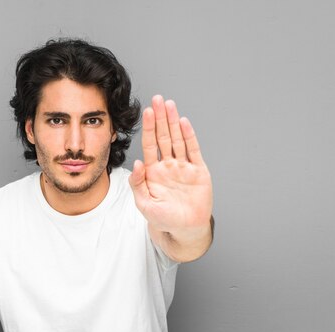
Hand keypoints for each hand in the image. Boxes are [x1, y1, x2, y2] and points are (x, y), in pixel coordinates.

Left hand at [129, 96, 212, 254]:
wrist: (185, 229)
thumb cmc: (163, 219)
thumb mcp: (144, 203)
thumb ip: (138, 183)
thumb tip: (136, 162)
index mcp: (154, 172)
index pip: (149, 145)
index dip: (148, 128)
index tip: (146, 112)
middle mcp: (168, 165)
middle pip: (163, 137)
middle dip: (160, 118)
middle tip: (157, 99)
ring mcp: (183, 167)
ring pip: (177, 139)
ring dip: (173, 122)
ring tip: (169, 104)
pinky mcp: (198, 171)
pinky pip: (193, 151)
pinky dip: (189, 136)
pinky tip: (184, 123)